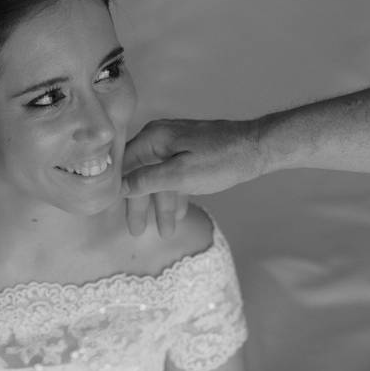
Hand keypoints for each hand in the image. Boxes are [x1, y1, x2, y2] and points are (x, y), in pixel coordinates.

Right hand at [121, 118, 267, 235]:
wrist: (260, 148)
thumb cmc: (220, 161)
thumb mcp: (180, 175)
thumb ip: (147, 180)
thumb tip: (120, 187)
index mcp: (153, 138)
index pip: (123, 164)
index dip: (116, 188)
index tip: (109, 211)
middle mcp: (160, 138)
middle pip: (140, 174)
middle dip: (141, 204)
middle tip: (136, 231)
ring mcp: (176, 144)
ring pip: (160, 178)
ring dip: (161, 205)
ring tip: (163, 232)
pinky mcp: (190, 153)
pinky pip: (175, 176)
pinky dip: (175, 195)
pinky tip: (179, 216)